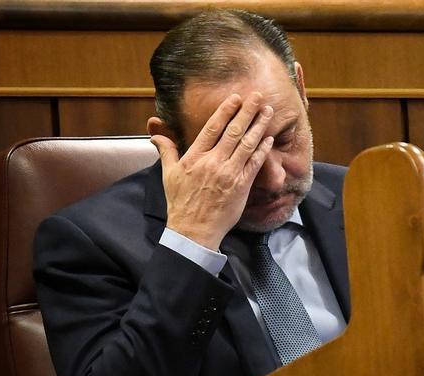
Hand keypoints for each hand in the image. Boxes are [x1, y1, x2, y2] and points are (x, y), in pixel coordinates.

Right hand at [150, 93, 274, 248]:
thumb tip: (155, 134)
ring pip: (247, 144)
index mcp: (195, 157)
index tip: (235, 98)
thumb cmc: (181, 203)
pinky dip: (262, 150)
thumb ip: (166, 151)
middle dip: (247, 112)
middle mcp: (213, 162)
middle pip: (233, 131)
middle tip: (258, 97)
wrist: (194, 230)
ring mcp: (229, 174)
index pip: (212, 128)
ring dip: (259, 126)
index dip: (226, 111)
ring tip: (268, 112)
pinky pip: (254, 164)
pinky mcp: (241, 186)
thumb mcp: (169, 174)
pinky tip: (268, 138)